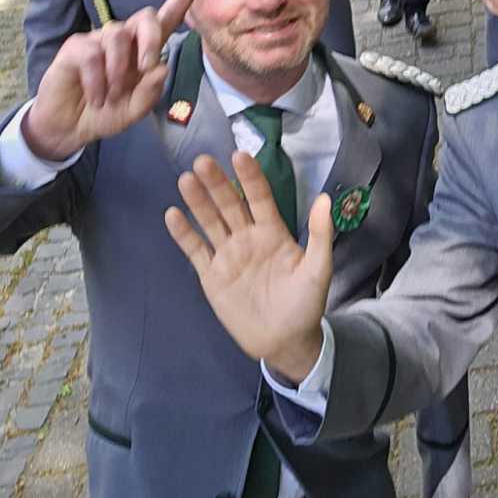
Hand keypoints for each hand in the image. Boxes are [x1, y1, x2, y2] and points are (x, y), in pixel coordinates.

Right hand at [24, 0, 201, 159]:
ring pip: (118, 36)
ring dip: (118, 71)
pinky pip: (91, 54)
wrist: (69, 127)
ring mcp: (98, 40)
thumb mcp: (133, 111)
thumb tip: (161, 68)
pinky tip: (96, 98)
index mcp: (144, 51)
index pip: (166, 19)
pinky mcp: (75, 47)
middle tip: (145, 68)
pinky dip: (97, 82)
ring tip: (111, 96)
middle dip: (150, 40)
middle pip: (145, 17)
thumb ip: (149, 94)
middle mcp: (123, 40)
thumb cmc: (105, 113)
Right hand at [165, 151, 332, 381]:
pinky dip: (183, 234)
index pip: (259, 197)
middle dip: (217, 183)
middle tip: (203, 160)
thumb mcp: (318, 269)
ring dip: (198, 202)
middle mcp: (247, 237)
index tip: (239, 155)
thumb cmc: (305, 303)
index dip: (250, 177)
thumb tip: (325, 198)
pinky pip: (195, 251)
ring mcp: (228, 255)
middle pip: (229, 204)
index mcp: (273, 231)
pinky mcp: (211, 275)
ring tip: (186, 180)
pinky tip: (172, 214)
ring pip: (210, 222)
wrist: (285, 341)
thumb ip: (320, 235)